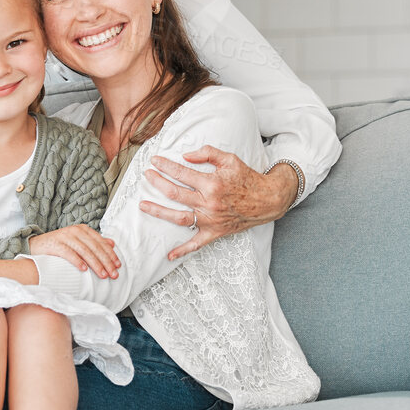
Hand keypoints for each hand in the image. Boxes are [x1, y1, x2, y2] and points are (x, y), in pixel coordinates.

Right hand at [29, 225, 120, 278]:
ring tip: (102, 274)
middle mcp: (75, 231)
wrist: (36, 246)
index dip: (111, 254)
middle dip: (106, 262)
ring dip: (95, 264)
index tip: (118, 265)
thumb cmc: (60, 246)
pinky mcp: (55, 244)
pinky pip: (69, 253)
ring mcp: (65, 237)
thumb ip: (94, 241)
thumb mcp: (78, 241)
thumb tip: (112, 243)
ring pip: (85, 251)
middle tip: (113, 274)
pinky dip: (77, 261)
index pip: (101, 242)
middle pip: (95, 247)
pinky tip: (84, 270)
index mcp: (83, 229)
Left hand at [140, 146, 294, 260]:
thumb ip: (207, 153)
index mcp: (211, 183)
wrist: (266, 199)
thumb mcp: (230, 159)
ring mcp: (210, 220)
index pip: (181, 173)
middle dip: (157, 182)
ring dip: (159, 211)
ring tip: (143, 205)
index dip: (165, 165)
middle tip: (147, 176)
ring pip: (178, 218)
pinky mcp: (214, 232)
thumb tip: (185, 156)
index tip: (154, 161)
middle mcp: (208, 203)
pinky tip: (169, 255)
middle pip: (174, 193)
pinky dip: (182, 251)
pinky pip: (196, 244)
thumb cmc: (247, 178)